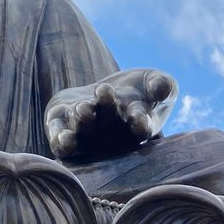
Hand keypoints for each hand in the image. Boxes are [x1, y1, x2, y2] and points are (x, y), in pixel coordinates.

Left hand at [45, 68, 176, 159]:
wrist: (103, 93)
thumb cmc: (137, 90)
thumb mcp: (154, 81)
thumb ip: (163, 85)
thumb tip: (162, 87)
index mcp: (137, 126)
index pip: (141, 128)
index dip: (140, 124)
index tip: (140, 119)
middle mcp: (111, 137)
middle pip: (109, 126)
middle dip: (106, 109)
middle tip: (105, 91)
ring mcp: (86, 137)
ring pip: (84, 134)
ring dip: (84, 123)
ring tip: (84, 109)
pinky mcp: (62, 132)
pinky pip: (60, 143)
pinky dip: (61, 142)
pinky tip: (63, 139)